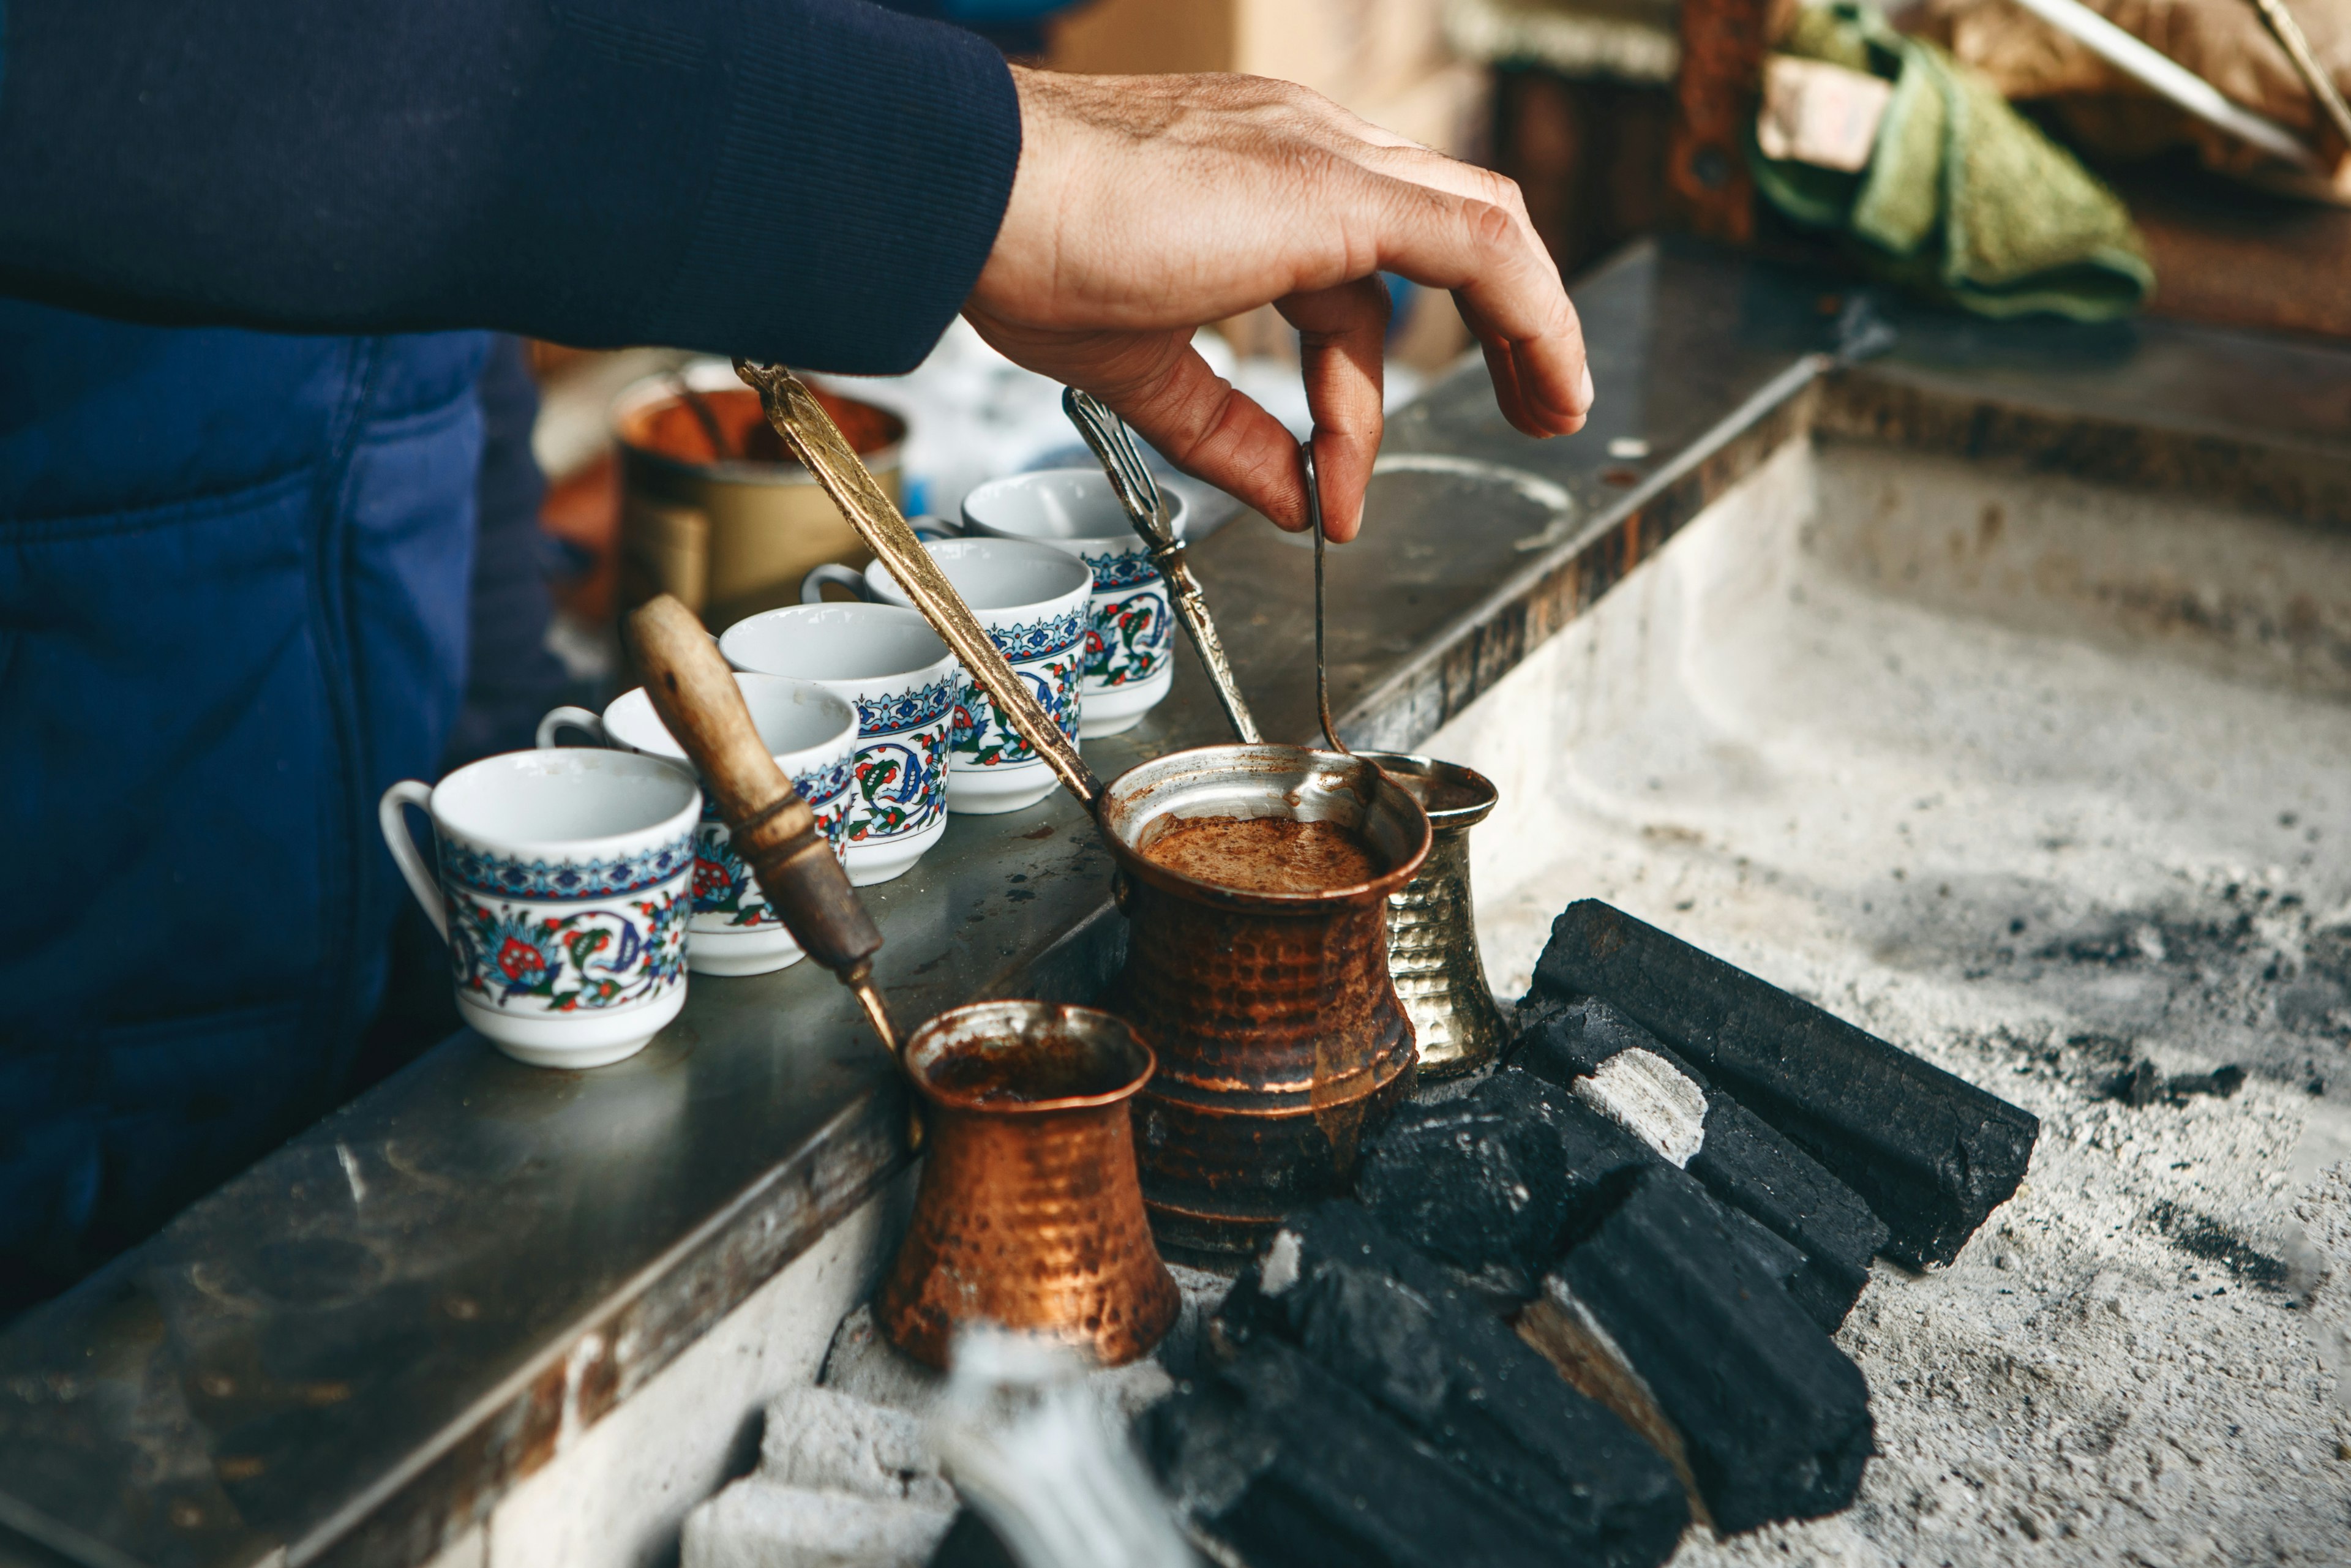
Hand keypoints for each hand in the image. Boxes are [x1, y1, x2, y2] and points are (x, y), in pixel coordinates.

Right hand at [964, 67, 1590, 541]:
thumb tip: (1289, 500)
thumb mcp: (1144, 371)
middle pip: (1443, 235)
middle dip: (1498, 329)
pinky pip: (1480, 244)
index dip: (1348, 406)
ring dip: (1533, 324)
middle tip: (1530, 410)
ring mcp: (1325, 157)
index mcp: (1257, 183)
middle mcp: (1305, 151)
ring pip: (1481, 227)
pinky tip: (1548, 380)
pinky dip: (1531, 312)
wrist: (977, 194)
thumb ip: (1224, 433)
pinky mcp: (1339, 190)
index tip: (1325, 493)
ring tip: (1556, 410)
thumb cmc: (1025, 254)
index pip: (1345, 290)